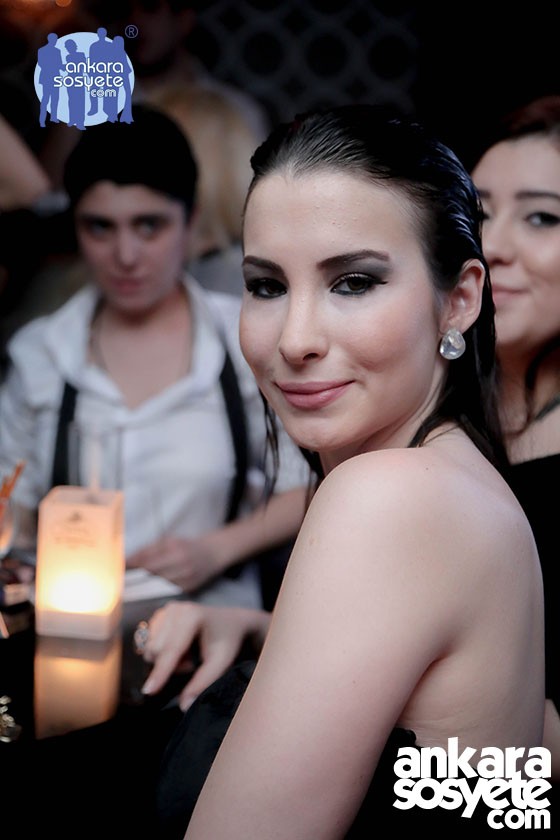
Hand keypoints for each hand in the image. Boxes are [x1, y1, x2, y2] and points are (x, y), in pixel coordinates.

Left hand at [127, 534, 223, 591]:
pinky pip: (167, 590)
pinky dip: (158, 588)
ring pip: (158, 584)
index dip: (132, 564)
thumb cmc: (187, 546)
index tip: (120, 567)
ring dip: (145, 584)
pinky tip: (152, 588)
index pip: (148, 560)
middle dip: (137, 576)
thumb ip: (149, 550)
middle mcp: (181, 565)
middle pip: (151, 574)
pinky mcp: (188, 589)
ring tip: (133, 585)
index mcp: (175, 550)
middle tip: (121, 579)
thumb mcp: (169, 541)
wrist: (213, 553)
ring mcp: (186, 579)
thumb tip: (129, 559)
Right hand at [140, 601, 270, 710]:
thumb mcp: (221, 662)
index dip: (161, 672)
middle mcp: (175, 609)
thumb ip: (202, 683)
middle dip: (171, 665)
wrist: (231, 622)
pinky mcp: (160, 614)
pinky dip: (164, 652)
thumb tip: (184, 706)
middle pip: (157, 650)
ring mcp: (166, 610)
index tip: (149, 691)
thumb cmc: (228, 641)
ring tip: (188, 655)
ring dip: (167, 660)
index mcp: (191, 615)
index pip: (172, 649)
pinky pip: (151, 643)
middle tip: (191, 664)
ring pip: (151, 648)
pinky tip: (181, 648)